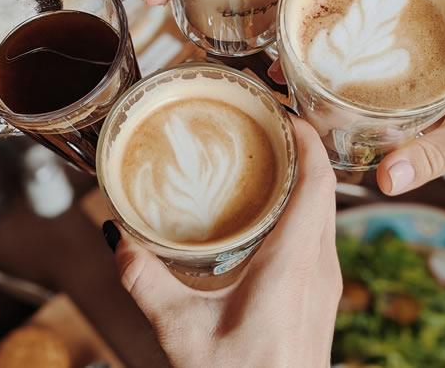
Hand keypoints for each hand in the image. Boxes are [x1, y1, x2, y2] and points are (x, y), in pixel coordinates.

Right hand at [105, 117, 340, 367]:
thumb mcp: (183, 331)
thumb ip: (146, 282)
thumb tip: (117, 239)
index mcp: (293, 265)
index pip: (317, 184)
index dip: (308, 141)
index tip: (285, 112)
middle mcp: (320, 266)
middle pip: (326, 188)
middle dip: (306, 147)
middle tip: (270, 122)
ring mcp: (327, 280)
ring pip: (327, 209)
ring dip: (308, 174)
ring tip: (272, 152)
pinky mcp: (321, 292)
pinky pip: (322, 230)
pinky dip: (307, 202)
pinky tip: (276, 203)